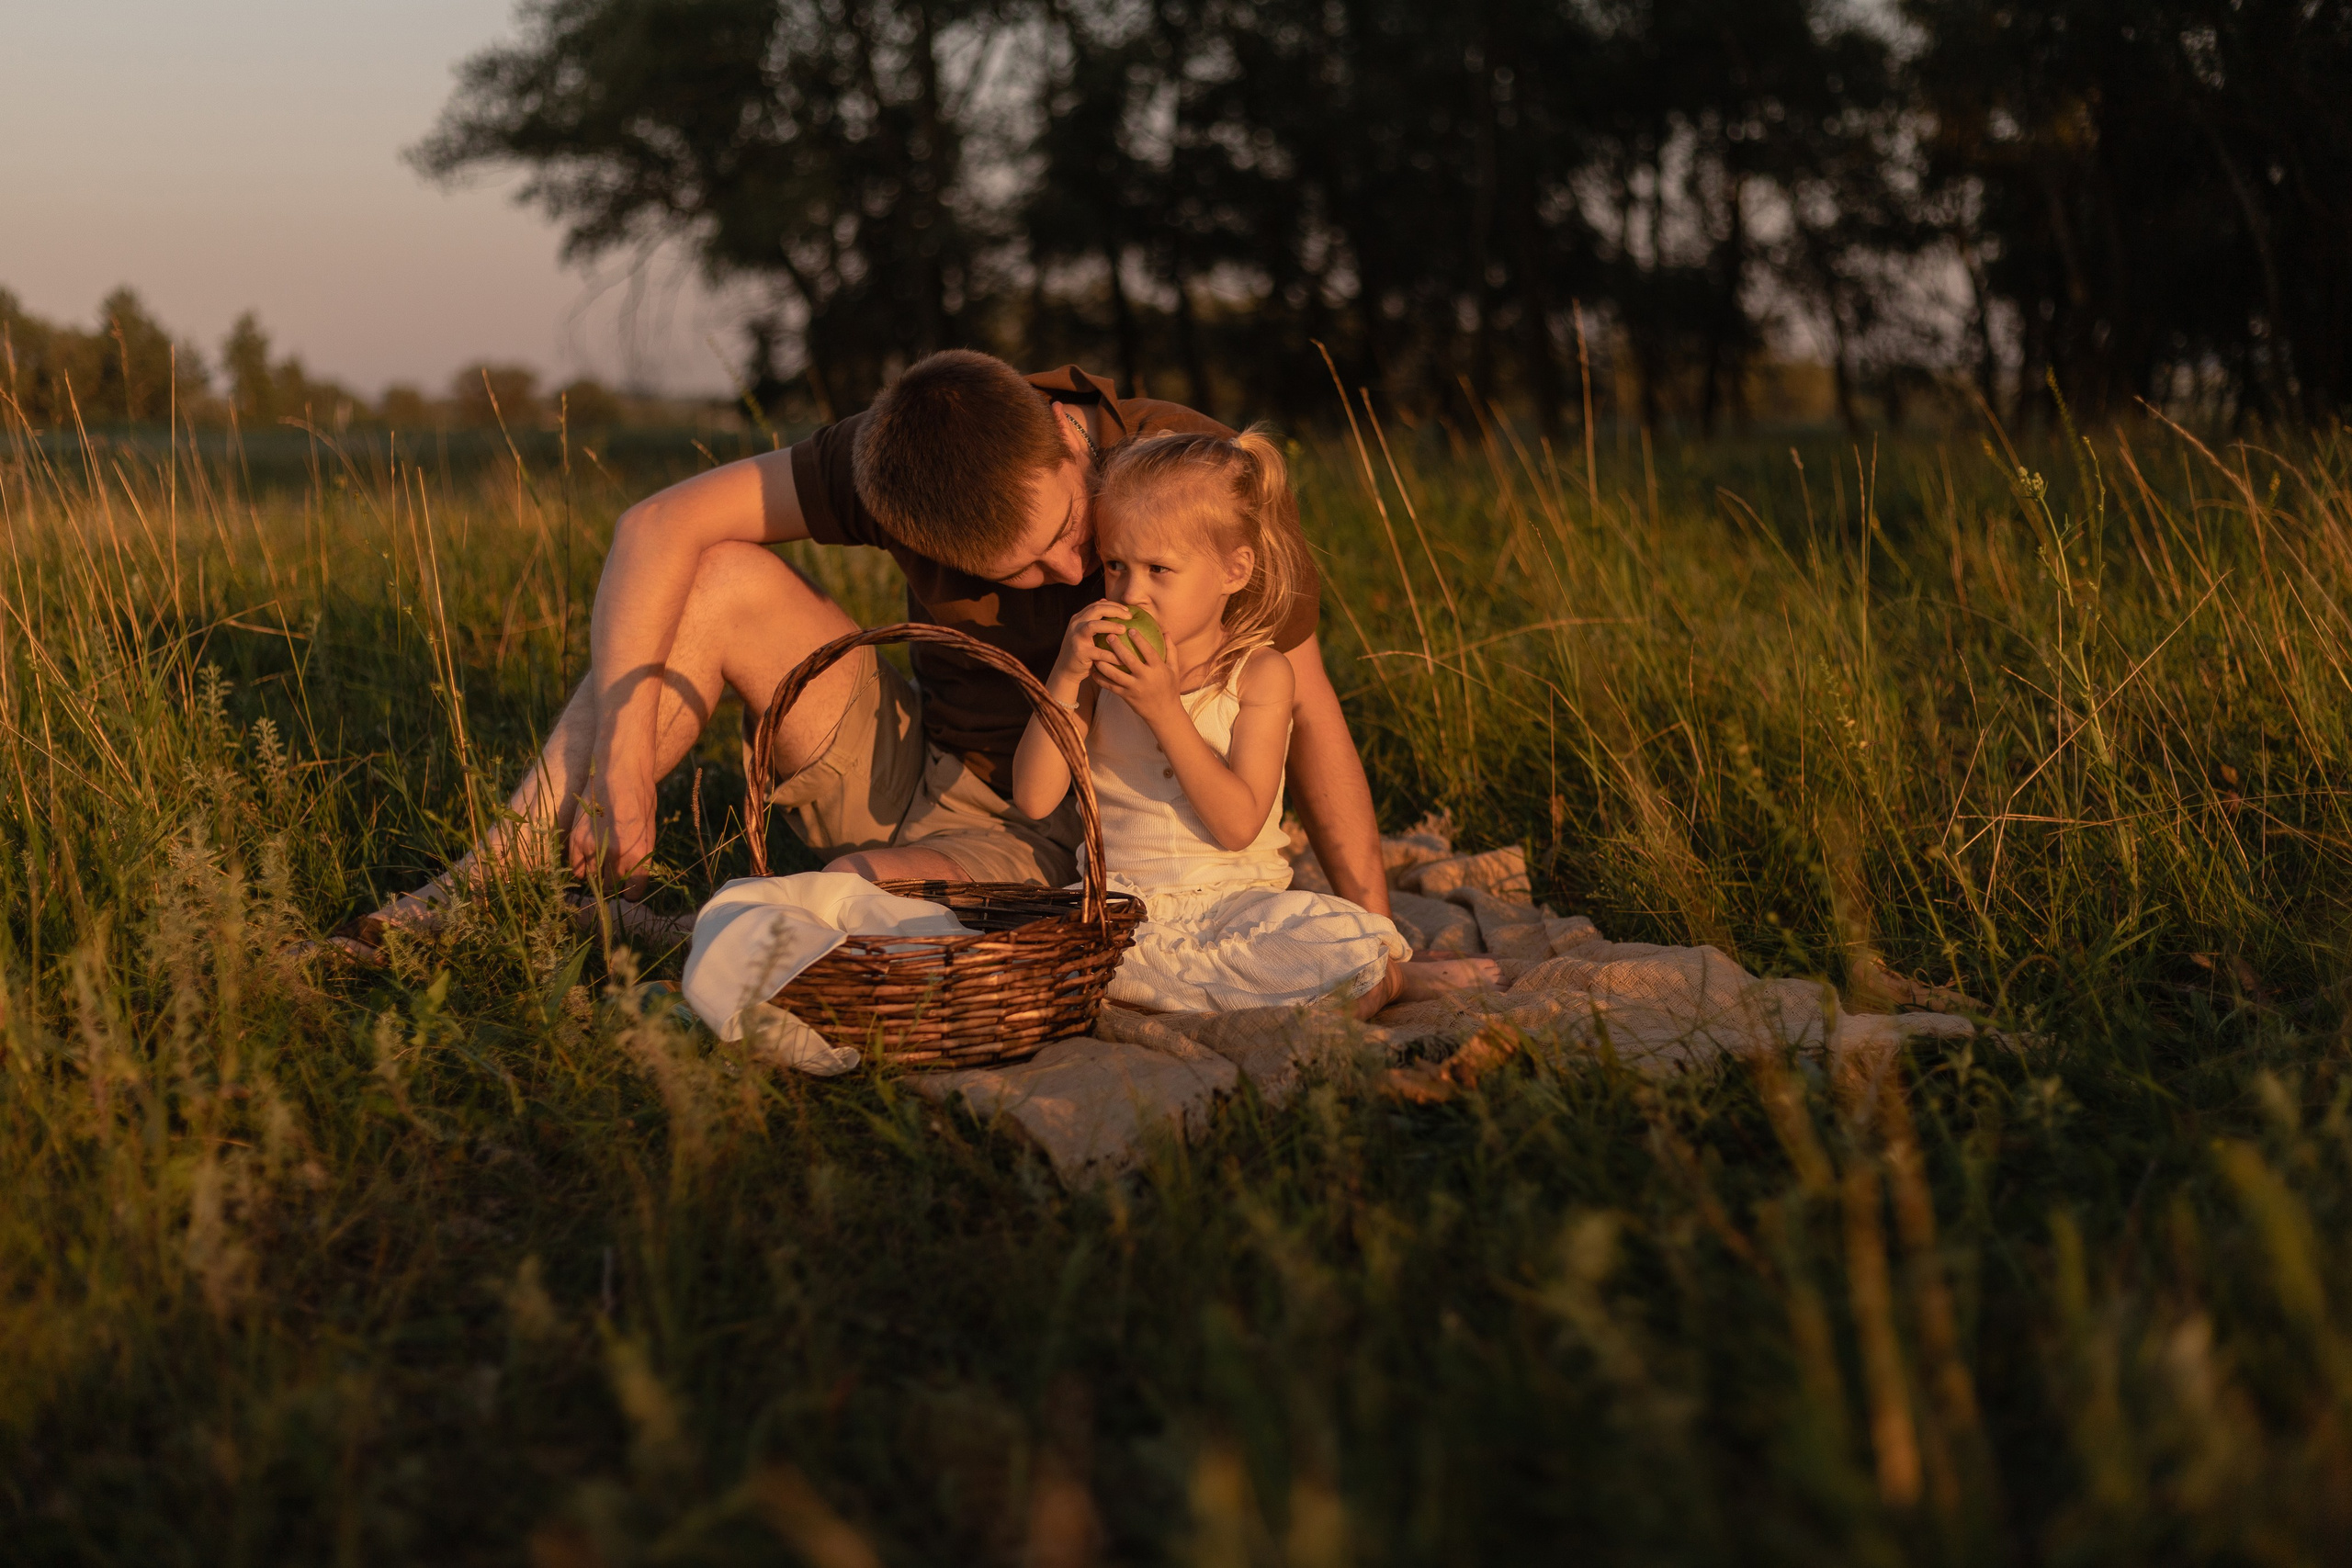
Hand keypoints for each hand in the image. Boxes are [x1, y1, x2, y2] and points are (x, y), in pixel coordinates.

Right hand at [567, 767, 656, 896]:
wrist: (620, 771)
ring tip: (601, 864)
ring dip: (596, 876)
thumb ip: (640, 857)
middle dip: (614, 885)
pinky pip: (575, 867)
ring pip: (591, 879)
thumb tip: (633, 877)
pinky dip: (580, 868)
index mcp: (638, 855)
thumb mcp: (649, 831)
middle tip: (614, 875)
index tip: (630, 888)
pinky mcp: (576, 839)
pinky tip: (587, 860)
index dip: (631, 892)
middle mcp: (615, 855)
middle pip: (611, 888)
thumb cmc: (641, 798)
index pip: (633, 892)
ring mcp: (592, 848)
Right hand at [1049, 600, 1134, 695]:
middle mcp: (1076, 625)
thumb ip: (1097, 622)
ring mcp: (1076, 638)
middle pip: (1096, 610)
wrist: (1065, 671)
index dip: (1113, 605)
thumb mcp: (1086, 634)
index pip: (1097, 605)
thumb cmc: (1083, 652)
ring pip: (1094, 625)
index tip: (1128, 610)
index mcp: (1079, 619)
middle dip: (1115, 610)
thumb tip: (1114, 608)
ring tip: (1124, 629)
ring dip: (1111, 626)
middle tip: (1129, 617)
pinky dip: (1112, 655)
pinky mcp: (1080, 653)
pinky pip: (1099, 652)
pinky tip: (1123, 659)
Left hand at [1091, 611, 1182, 724]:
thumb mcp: (1174, 669)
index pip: (1148, 652)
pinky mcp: (1126, 696)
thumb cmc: (1170, 688)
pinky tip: (1094, 670)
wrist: (1164, 714)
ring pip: (1115, 674)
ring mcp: (1134, 688)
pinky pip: (1110, 686)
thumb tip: (1166, 631)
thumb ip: (1170, 650)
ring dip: (1104, 663)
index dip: (1139, 640)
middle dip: (1117, 647)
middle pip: (1128, 661)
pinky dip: (1100, 678)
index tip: (1130, 629)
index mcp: (1158, 670)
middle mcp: (1145, 678)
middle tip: (1109, 635)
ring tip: (1096, 652)